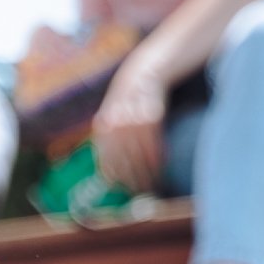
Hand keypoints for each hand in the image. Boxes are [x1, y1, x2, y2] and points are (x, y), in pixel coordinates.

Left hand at [91, 63, 167, 194]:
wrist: (145, 72)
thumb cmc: (129, 102)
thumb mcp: (113, 118)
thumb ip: (109, 141)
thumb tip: (109, 174)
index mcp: (103, 127)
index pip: (107, 161)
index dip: (116, 178)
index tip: (123, 190)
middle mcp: (116, 124)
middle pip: (124, 160)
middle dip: (132, 179)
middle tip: (140, 192)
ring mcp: (134, 120)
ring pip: (139, 154)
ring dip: (146, 172)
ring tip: (152, 184)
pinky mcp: (152, 115)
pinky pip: (154, 143)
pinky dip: (157, 157)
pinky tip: (160, 167)